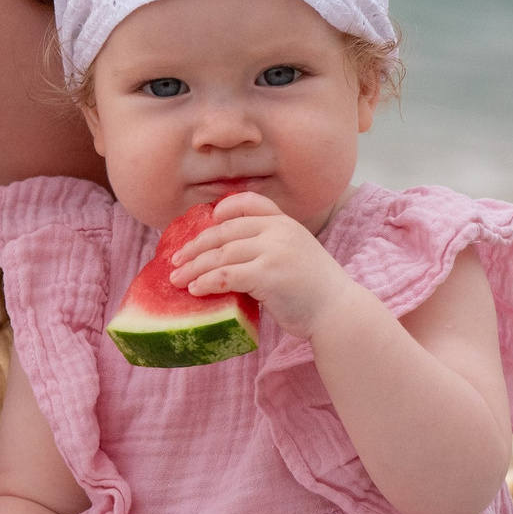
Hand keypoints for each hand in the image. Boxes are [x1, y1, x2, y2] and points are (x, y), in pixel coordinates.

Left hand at [167, 192, 354, 339]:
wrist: (337, 311)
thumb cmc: (314, 290)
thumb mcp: (295, 254)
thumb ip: (267, 248)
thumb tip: (225, 258)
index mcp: (285, 222)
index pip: (249, 202)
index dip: (224, 209)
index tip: (207, 220)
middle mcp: (278, 231)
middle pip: (225, 232)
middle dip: (196, 247)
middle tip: (175, 261)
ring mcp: (274, 251)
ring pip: (221, 254)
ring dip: (194, 268)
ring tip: (176, 280)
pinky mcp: (268, 275)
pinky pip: (226, 275)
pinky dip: (206, 283)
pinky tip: (195, 290)